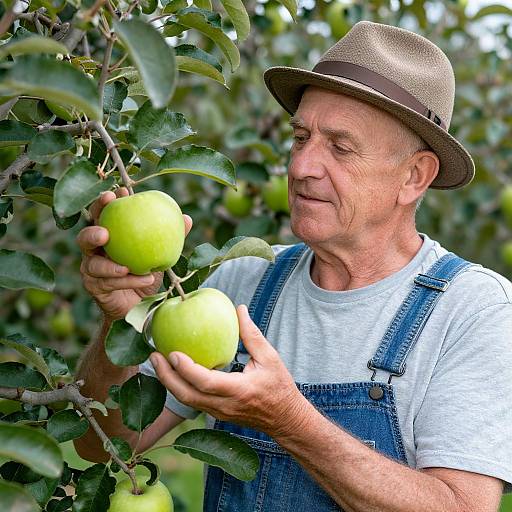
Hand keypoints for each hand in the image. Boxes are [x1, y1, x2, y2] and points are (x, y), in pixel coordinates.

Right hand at [77, 188, 192, 321]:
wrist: (140, 304)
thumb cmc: (148, 273)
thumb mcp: (160, 253)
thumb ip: (171, 235)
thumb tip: (187, 219)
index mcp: (109, 234)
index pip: (103, 214)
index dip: (106, 203)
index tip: (119, 193)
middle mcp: (95, 249)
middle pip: (84, 236)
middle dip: (93, 232)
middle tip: (106, 232)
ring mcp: (91, 269)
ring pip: (94, 264)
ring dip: (112, 266)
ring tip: (127, 267)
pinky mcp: (94, 287)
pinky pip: (109, 283)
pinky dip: (128, 281)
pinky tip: (145, 279)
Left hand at [149, 305, 309, 437]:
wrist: (285, 419)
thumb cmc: (279, 386)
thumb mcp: (270, 357)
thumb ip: (252, 334)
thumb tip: (239, 309)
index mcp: (239, 390)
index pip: (205, 382)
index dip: (186, 369)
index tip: (173, 352)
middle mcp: (224, 405)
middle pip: (187, 395)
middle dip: (167, 376)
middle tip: (154, 355)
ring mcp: (218, 413)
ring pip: (186, 401)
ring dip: (169, 382)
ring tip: (158, 361)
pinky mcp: (216, 414)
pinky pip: (192, 401)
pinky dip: (179, 387)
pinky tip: (173, 372)